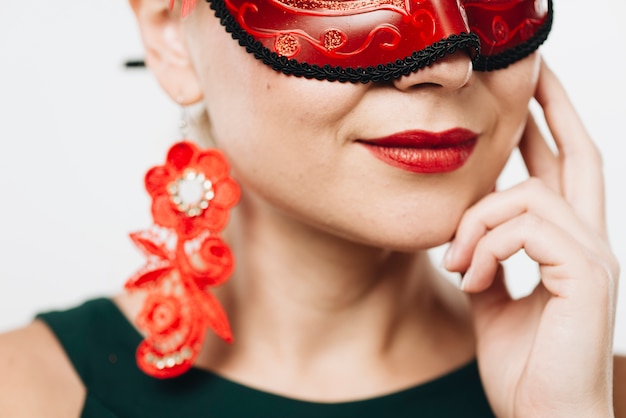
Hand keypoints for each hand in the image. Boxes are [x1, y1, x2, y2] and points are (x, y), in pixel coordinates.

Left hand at [444, 59, 619, 416]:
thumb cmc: (523, 367)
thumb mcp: (492, 301)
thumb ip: (487, 261)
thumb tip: (468, 236)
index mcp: (564, 246)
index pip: (562, 171)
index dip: (548, 128)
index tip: (526, 96)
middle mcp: (588, 242)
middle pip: (577, 154)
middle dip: (552, 108)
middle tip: (532, 68)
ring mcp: (593, 256)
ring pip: (527, 194)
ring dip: (476, 224)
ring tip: (457, 266)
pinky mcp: (587, 274)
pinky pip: (526, 227)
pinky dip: (486, 247)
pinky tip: (471, 279)